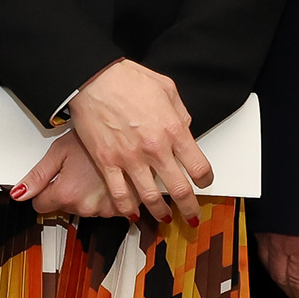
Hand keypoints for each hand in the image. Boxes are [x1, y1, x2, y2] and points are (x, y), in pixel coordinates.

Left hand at [11, 132, 122, 218]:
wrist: (131, 138)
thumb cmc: (96, 138)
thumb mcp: (59, 151)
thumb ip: (37, 176)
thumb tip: (18, 193)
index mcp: (67, 193)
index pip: (40, 206)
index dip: (43, 192)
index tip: (50, 183)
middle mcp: (86, 206)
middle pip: (64, 207)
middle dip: (67, 192)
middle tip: (77, 170)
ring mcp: (105, 209)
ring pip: (85, 209)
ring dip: (87, 195)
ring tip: (93, 173)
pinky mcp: (122, 209)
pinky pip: (105, 209)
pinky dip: (105, 198)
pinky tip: (106, 181)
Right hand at [65, 59, 211, 224]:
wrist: (93, 79)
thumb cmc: (127, 79)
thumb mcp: (167, 89)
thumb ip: (180, 113)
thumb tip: (184, 129)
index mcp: (173, 130)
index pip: (199, 166)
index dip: (205, 180)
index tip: (204, 183)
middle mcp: (155, 149)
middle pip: (180, 189)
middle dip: (189, 207)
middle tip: (192, 216)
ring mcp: (130, 158)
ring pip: (151, 198)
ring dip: (161, 212)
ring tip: (165, 218)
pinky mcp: (107, 162)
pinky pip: (120, 193)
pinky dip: (127, 208)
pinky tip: (133, 213)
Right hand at [259, 228, 298, 297]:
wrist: (296, 172)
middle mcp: (280, 245)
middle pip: (280, 278)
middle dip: (289, 292)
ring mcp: (267, 236)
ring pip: (267, 265)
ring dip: (277, 278)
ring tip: (287, 284)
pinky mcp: (261, 227)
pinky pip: (260, 250)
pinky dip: (267, 259)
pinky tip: (274, 259)